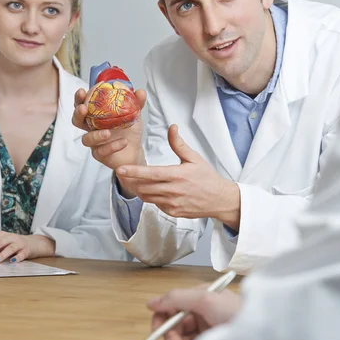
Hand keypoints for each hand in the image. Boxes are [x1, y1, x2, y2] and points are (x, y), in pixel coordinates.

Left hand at [0, 232, 54, 262]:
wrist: (35, 243)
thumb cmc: (16, 244)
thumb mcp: (4, 242)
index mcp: (2, 235)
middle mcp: (11, 237)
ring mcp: (19, 243)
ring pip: (10, 248)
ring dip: (1, 255)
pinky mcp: (27, 250)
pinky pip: (21, 254)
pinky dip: (16, 258)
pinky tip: (12, 262)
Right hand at [72, 88, 146, 178]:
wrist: (135, 150)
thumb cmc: (129, 130)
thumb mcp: (134, 114)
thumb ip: (136, 102)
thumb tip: (140, 92)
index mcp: (96, 116)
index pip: (83, 105)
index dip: (79, 99)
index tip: (82, 92)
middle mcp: (92, 129)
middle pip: (77, 121)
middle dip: (78, 114)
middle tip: (84, 109)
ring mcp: (94, 143)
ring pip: (87, 139)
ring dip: (96, 135)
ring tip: (108, 132)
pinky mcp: (100, 155)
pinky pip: (101, 152)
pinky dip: (112, 146)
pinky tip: (123, 142)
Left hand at [117, 125, 240, 226]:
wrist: (219, 200)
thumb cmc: (207, 177)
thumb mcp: (194, 158)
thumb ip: (179, 144)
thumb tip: (172, 127)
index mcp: (177, 175)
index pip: (151, 174)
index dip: (134, 172)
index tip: (120, 169)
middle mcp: (173, 191)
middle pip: (144, 187)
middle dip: (131, 181)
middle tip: (123, 174)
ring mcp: (172, 204)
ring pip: (147, 197)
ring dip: (139, 189)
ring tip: (134, 181)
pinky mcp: (172, 212)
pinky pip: (155, 205)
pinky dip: (150, 197)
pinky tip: (152, 190)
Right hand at [147, 287, 241, 339]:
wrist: (257, 337)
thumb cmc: (234, 313)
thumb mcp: (206, 299)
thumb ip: (177, 298)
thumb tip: (150, 303)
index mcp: (202, 296)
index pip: (174, 302)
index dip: (163, 314)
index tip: (156, 327)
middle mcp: (202, 311)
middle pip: (174, 320)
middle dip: (170, 331)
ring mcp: (205, 328)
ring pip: (179, 335)